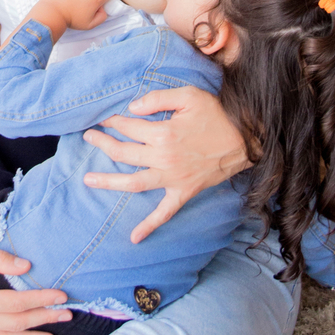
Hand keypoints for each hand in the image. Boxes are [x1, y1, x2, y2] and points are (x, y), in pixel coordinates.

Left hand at [82, 86, 249, 242]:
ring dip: (108, 182)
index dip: (113, 121)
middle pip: (123, 153)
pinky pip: (164, 213)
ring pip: (133, 183)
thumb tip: (132, 107)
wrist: (246, 141)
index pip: (128, 127)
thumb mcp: (189, 96)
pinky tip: (134, 238)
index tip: (103, 118)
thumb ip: (158, 99)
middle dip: (103, 143)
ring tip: (88, 179)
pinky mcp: (183, 192)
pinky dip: (149, 226)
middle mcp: (163, 159)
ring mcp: (172, 179)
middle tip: (88, 137)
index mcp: (163, 134)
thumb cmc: (218, 115)